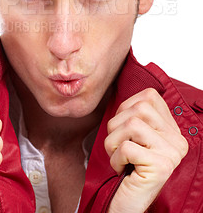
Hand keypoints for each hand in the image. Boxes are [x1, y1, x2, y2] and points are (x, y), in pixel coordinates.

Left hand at [104, 88, 188, 212]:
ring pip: (132, 124)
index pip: (149, 96)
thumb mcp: (132, 136)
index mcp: (172, 128)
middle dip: (116, 125)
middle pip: (139, 108)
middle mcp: (177, 139)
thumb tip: (124, 89)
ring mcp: (172, 152)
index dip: (126, 107)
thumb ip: (134, 114)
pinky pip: (127, 147)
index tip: (123, 128)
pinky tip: (122, 169)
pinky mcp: (161, 166)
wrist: (127, 202)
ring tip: (119, 157)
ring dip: (113, 142)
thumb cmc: (126, 167)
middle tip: (118, 146)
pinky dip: (115, 158)